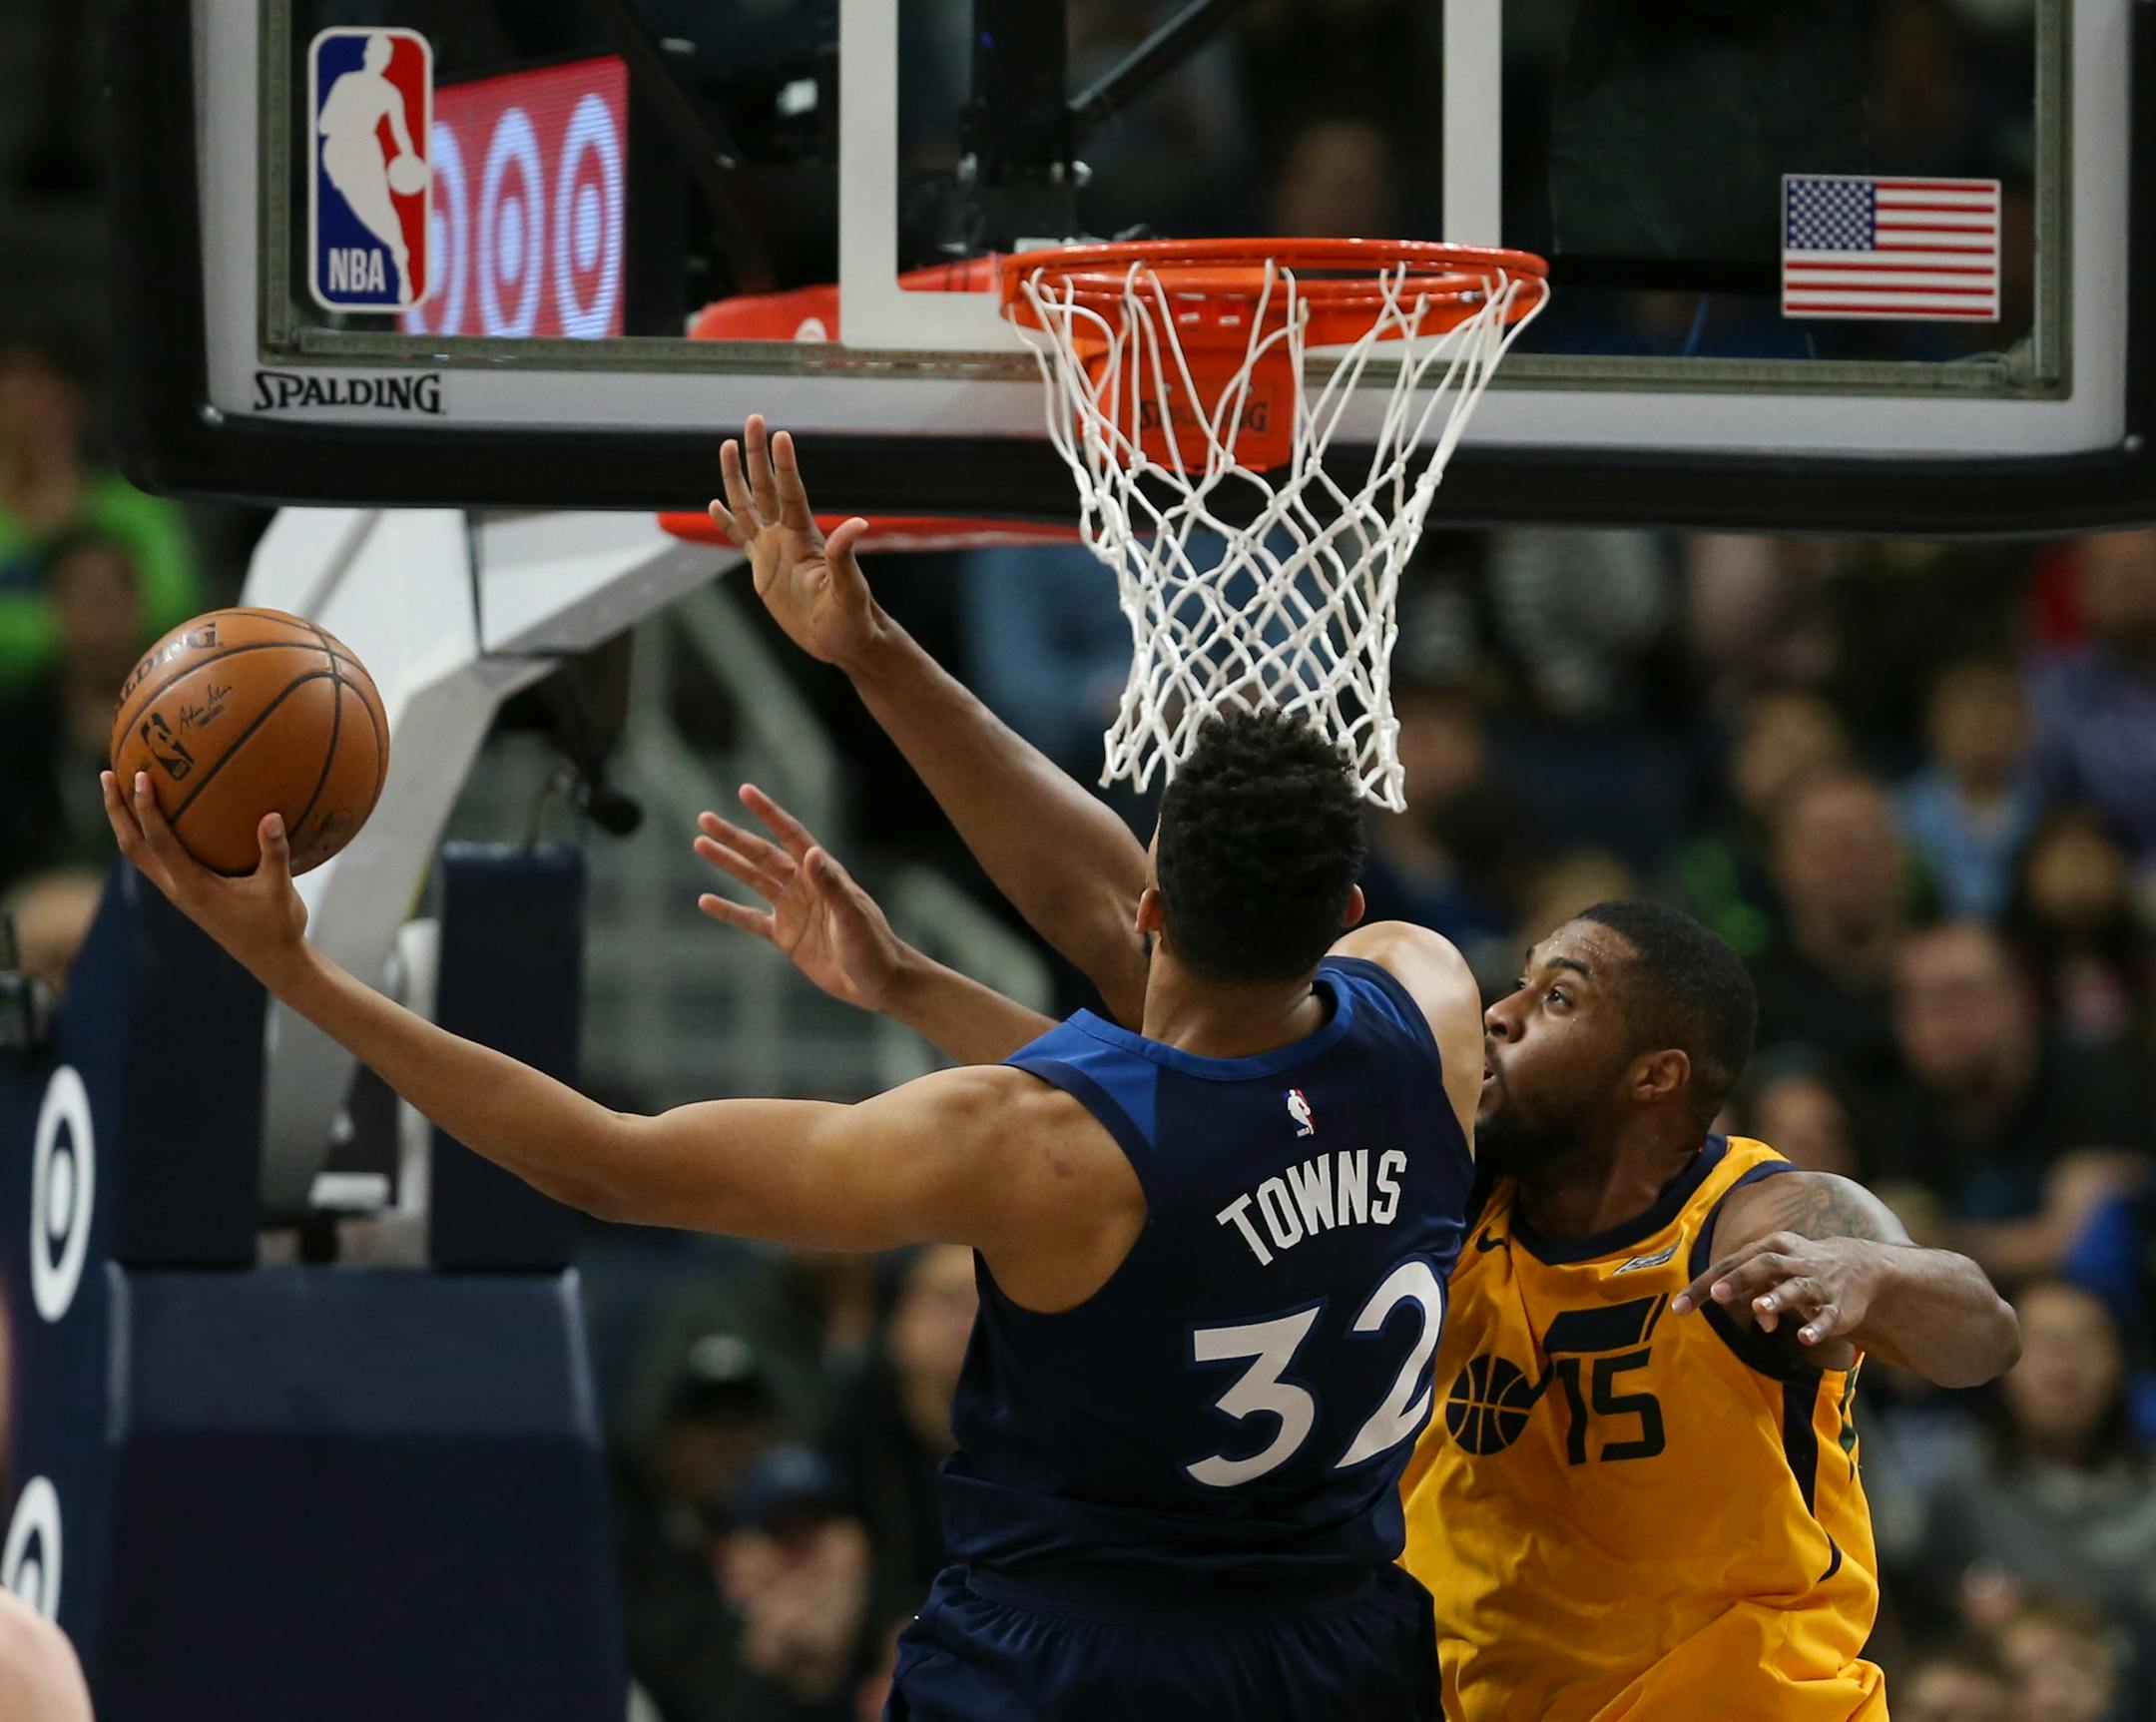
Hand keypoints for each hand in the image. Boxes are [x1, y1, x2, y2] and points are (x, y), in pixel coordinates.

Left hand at [100, 770, 308, 984]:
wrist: (271, 960)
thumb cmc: (277, 926)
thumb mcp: (280, 890)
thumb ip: (275, 853)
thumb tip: (271, 815)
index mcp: (193, 887)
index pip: (159, 842)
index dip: (147, 809)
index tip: (141, 777)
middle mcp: (176, 889)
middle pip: (132, 846)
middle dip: (117, 811)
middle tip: (108, 775)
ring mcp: (178, 892)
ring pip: (139, 853)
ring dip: (125, 822)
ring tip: (120, 790)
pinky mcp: (186, 893)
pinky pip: (157, 857)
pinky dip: (149, 833)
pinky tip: (164, 816)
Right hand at [693, 785, 907, 1010]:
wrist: (877, 981)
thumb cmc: (873, 945)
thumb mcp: (853, 915)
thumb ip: (832, 886)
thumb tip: (811, 853)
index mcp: (823, 873)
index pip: (790, 835)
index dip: (768, 813)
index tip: (746, 791)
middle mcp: (804, 886)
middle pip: (762, 854)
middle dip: (734, 836)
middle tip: (705, 818)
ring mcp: (793, 910)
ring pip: (753, 880)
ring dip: (728, 863)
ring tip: (701, 844)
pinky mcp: (786, 936)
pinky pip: (750, 919)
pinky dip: (728, 911)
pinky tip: (705, 901)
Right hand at [710, 415, 882, 667]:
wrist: (842, 642)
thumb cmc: (852, 620)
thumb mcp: (849, 591)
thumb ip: (845, 558)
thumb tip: (856, 524)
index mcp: (805, 539)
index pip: (791, 494)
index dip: (784, 465)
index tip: (780, 434)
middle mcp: (787, 538)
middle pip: (767, 488)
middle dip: (758, 455)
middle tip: (754, 418)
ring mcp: (773, 551)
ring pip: (749, 506)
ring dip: (738, 477)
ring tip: (727, 445)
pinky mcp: (763, 571)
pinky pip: (740, 540)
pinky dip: (726, 522)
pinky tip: (713, 504)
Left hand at [1671, 1230, 1882, 1347]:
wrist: (1862, 1267)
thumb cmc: (1803, 1268)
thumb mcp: (1777, 1276)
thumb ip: (1755, 1293)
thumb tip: (1756, 1319)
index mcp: (1771, 1249)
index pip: (1730, 1264)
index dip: (1703, 1285)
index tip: (1679, 1306)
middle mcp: (1794, 1262)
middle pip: (1763, 1265)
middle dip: (1740, 1279)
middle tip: (1717, 1294)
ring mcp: (1818, 1284)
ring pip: (1797, 1288)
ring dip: (1778, 1297)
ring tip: (1761, 1308)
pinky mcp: (1840, 1307)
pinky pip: (1827, 1317)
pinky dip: (1816, 1327)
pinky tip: (1804, 1338)